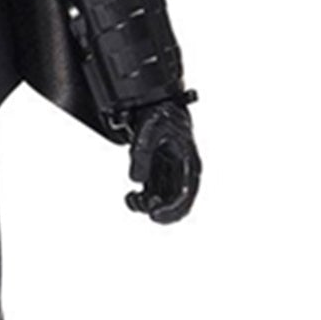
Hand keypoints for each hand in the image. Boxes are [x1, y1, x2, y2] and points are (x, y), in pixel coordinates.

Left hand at [124, 99, 200, 223]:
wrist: (156, 104)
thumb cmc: (160, 113)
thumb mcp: (150, 127)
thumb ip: (142, 152)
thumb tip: (136, 179)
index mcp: (189, 161)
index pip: (186, 192)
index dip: (173, 208)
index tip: (156, 214)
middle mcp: (182, 171)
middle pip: (178, 201)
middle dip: (164, 211)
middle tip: (149, 213)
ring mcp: (169, 174)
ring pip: (164, 200)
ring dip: (149, 206)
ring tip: (133, 201)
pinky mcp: (157, 174)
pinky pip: (153, 194)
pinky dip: (142, 199)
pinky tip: (131, 198)